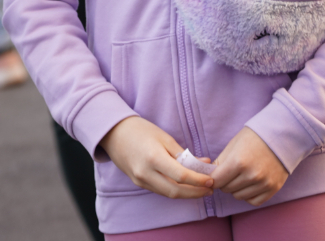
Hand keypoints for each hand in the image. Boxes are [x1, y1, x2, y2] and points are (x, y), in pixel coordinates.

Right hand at [100, 116, 214, 198]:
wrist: (113, 133)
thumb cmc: (140, 130)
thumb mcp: (163, 137)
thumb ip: (182, 154)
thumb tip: (203, 164)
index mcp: (154, 158)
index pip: (181, 176)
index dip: (198, 181)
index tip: (211, 180)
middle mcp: (146, 173)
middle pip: (175, 191)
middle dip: (195, 193)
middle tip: (210, 189)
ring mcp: (140, 180)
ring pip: (168, 193)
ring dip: (186, 194)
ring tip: (201, 189)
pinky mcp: (138, 182)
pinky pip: (159, 190)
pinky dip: (174, 190)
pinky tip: (184, 186)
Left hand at [210, 127, 287, 206]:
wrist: (282, 135)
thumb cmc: (254, 138)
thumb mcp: (233, 145)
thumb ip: (220, 162)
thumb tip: (208, 176)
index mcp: (238, 161)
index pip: (216, 180)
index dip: (213, 178)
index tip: (214, 175)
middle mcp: (252, 175)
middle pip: (226, 189)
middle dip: (224, 182)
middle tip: (229, 172)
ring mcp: (264, 183)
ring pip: (239, 196)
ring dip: (236, 188)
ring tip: (241, 176)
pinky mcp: (273, 188)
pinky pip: (253, 201)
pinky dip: (249, 195)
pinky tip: (250, 184)